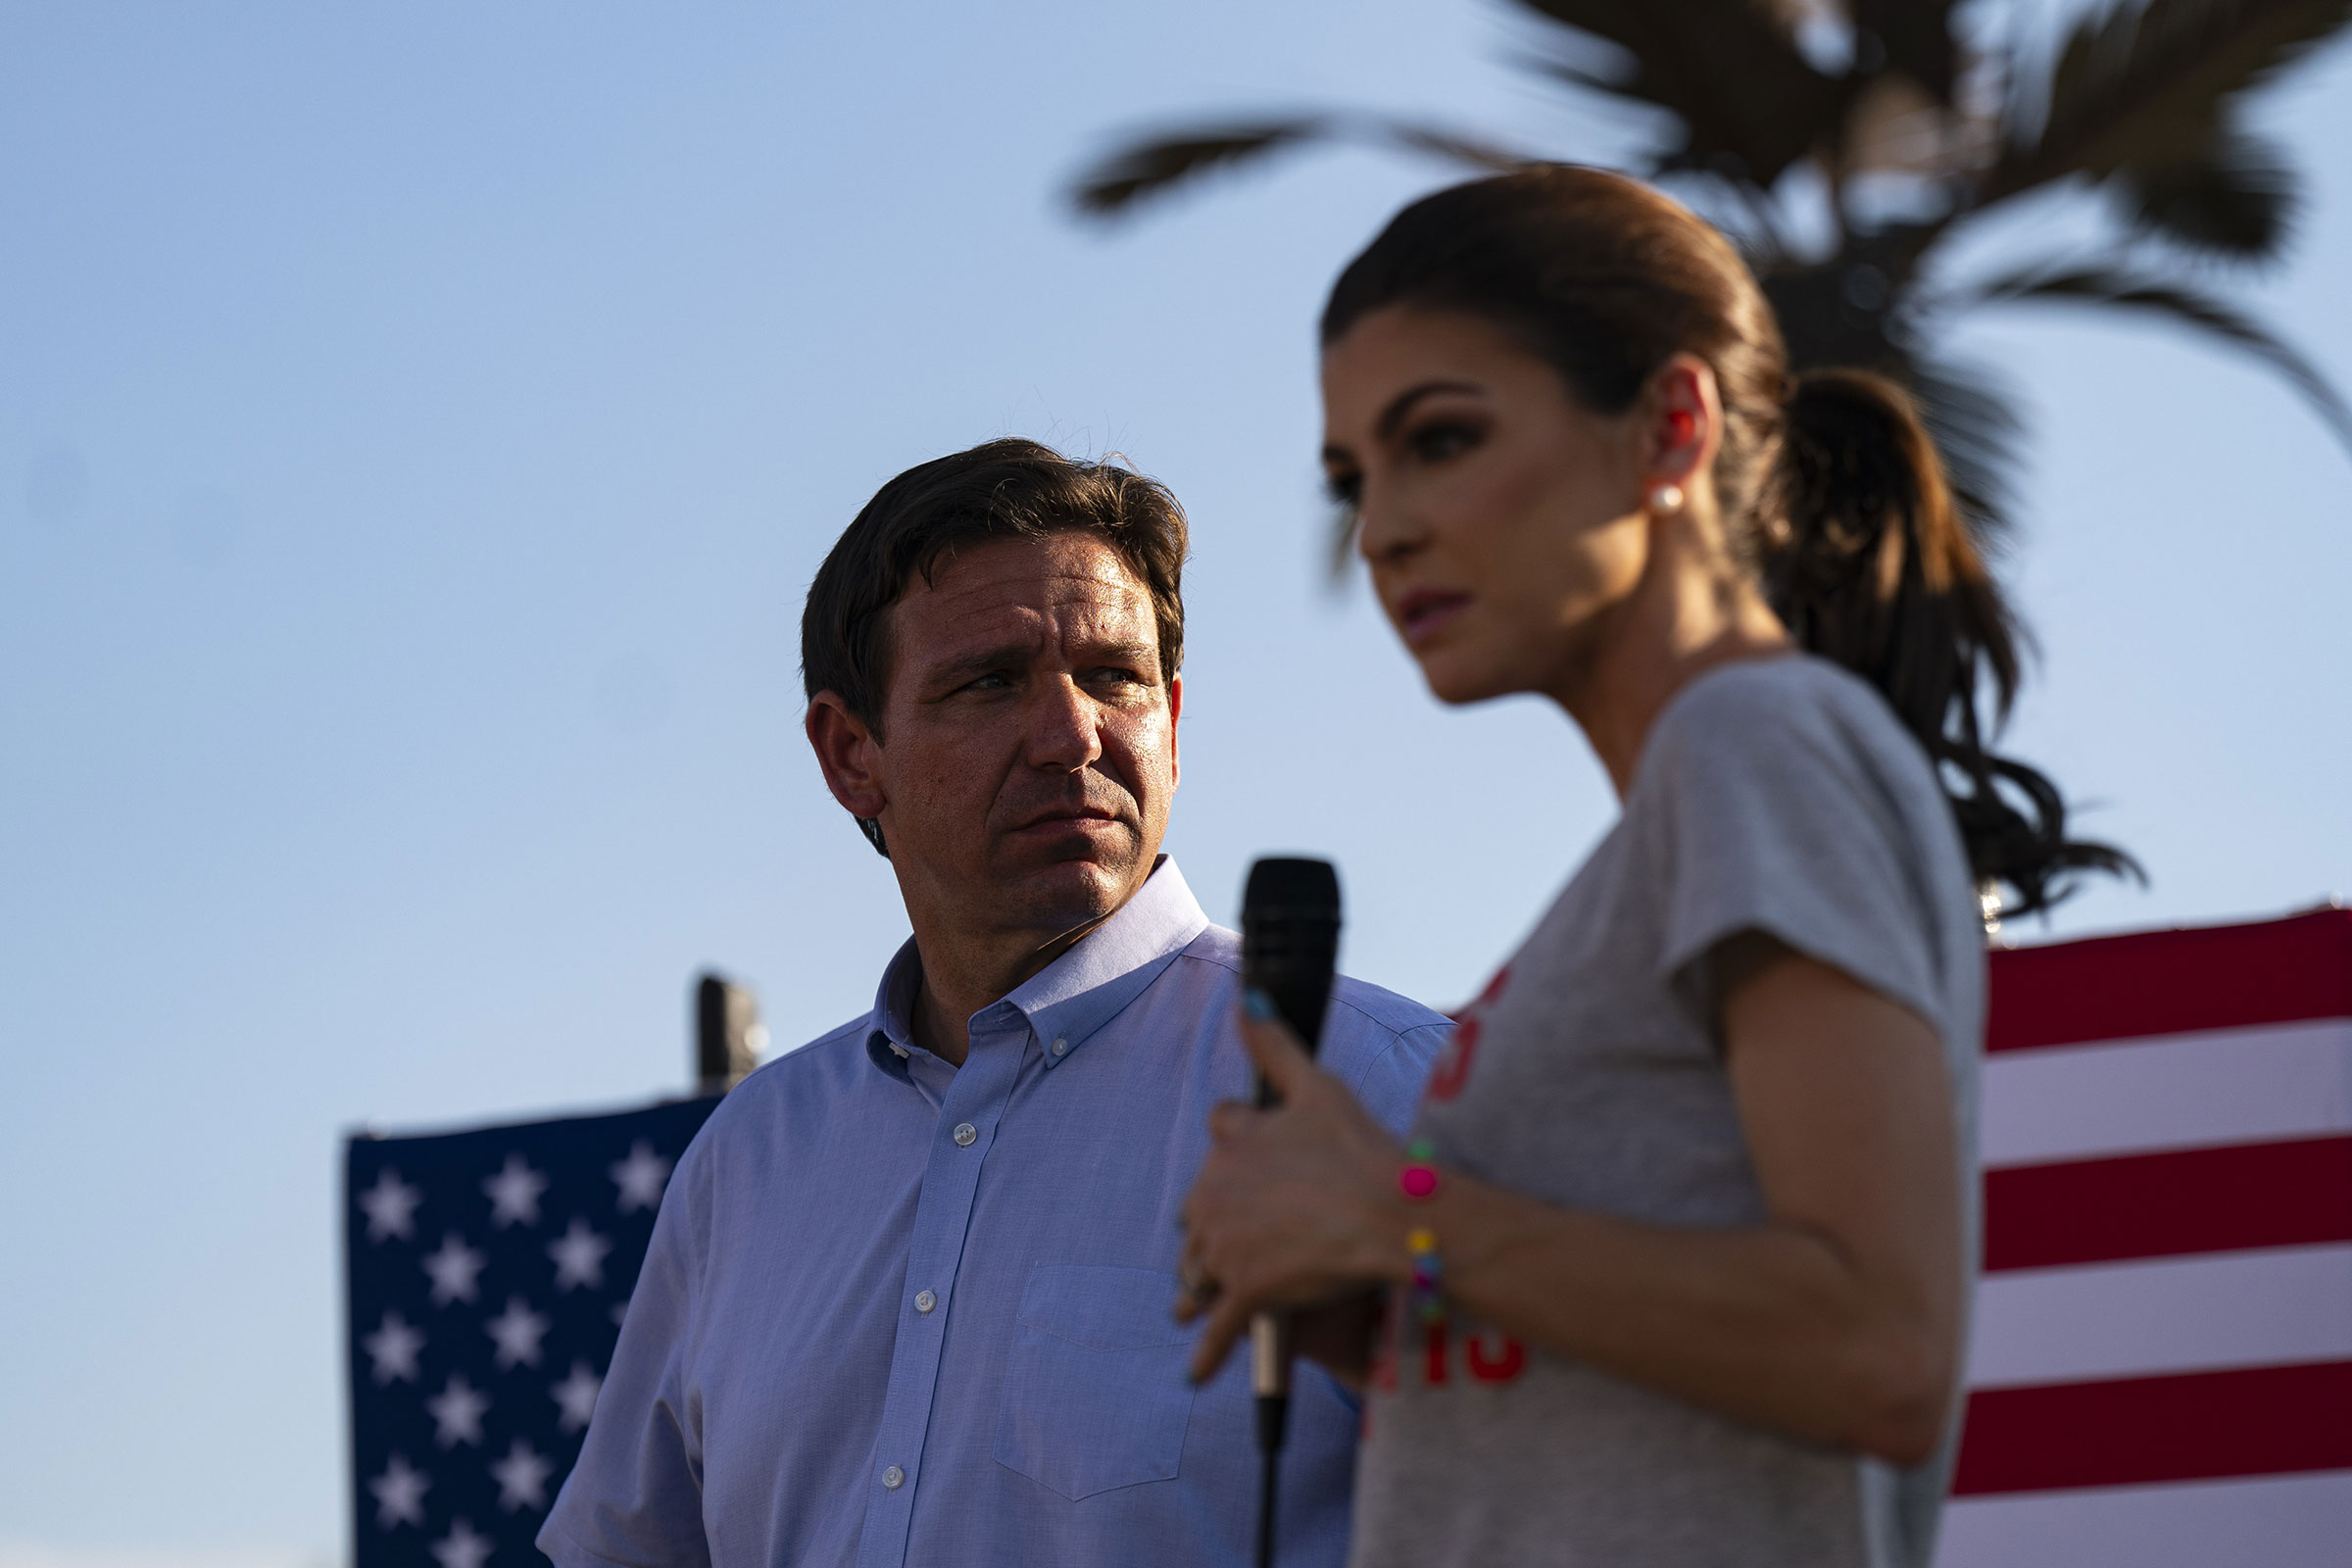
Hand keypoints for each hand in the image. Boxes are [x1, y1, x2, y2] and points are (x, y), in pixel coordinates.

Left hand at [1175, 994, 1410, 1382]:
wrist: (1390, 1214)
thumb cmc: (1361, 1148)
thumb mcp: (1317, 1086)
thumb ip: (1276, 1044)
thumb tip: (1247, 995)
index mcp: (1233, 1144)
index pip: (1220, 1137)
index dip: (1237, 1146)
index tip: (1247, 1160)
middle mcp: (1218, 1193)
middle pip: (1198, 1211)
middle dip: (1210, 1224)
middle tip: (1225, 1242)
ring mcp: (1229, 1247)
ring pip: (1201, 1266)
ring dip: (1199, 1283)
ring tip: (1195, 1300)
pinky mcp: (1246, 1293)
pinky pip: (1220, 1329)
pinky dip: (1209, 1353)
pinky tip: (1198, 1374)